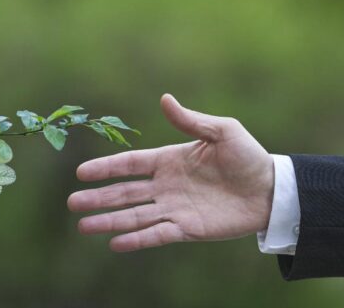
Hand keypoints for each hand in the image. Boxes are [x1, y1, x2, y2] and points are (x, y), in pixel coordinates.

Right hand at [68, 94, 274, 251]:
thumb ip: (190, 121)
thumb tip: (164, 99)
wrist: (272, 190)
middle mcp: (165, 186)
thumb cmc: (248, 156)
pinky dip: (136, 240)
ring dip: (109, 221)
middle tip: (72, 203)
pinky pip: (156, 234)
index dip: (105, 168)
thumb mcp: (222, 131)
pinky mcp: (187, 229)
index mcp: (169, 160)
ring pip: (134, 216)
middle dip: (98, 198)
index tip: (81, 172)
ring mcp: (174, 208)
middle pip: (124, 192)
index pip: (130, 164)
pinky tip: (115, 244)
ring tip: (83, 227)